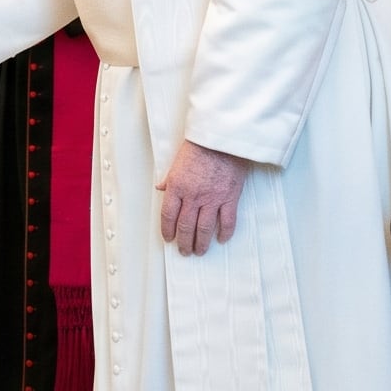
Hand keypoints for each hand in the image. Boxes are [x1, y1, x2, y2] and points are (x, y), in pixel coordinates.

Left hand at [156, 140, 249, 256]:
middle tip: (184, 251)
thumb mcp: (177, 161)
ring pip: (204, 228)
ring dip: (201, 243)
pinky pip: (227, 221)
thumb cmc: (200, 146)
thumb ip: (169, 178)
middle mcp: (193, 196)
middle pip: (186, 226)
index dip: (167, 230)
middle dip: (184, 242)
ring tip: (199, 251)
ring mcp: (212, 198)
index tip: (169, 239)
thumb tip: (160, 188)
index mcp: (177, 187)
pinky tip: (221, 239)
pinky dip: (225, 232)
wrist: (223, 138)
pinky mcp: (229, 197)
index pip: (168, 215)